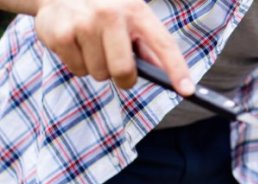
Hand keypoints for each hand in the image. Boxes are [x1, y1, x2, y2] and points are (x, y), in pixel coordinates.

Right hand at [34, 0, 193, 94]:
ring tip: (91, 45)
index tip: (188, 91)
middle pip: (123, 71)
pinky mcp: (61, 33)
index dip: (177, 70)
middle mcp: (111, 14)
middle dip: (123, 78)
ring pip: (99, 73)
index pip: (164, 45)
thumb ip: (149, 46)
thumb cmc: (104, 10)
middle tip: (118, 67)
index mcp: (136, 11)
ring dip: (97, 68)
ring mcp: (85, 22)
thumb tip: (168, 75)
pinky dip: (77, 64)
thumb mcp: (131, 18)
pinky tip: (75, 43)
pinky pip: (77, 70)